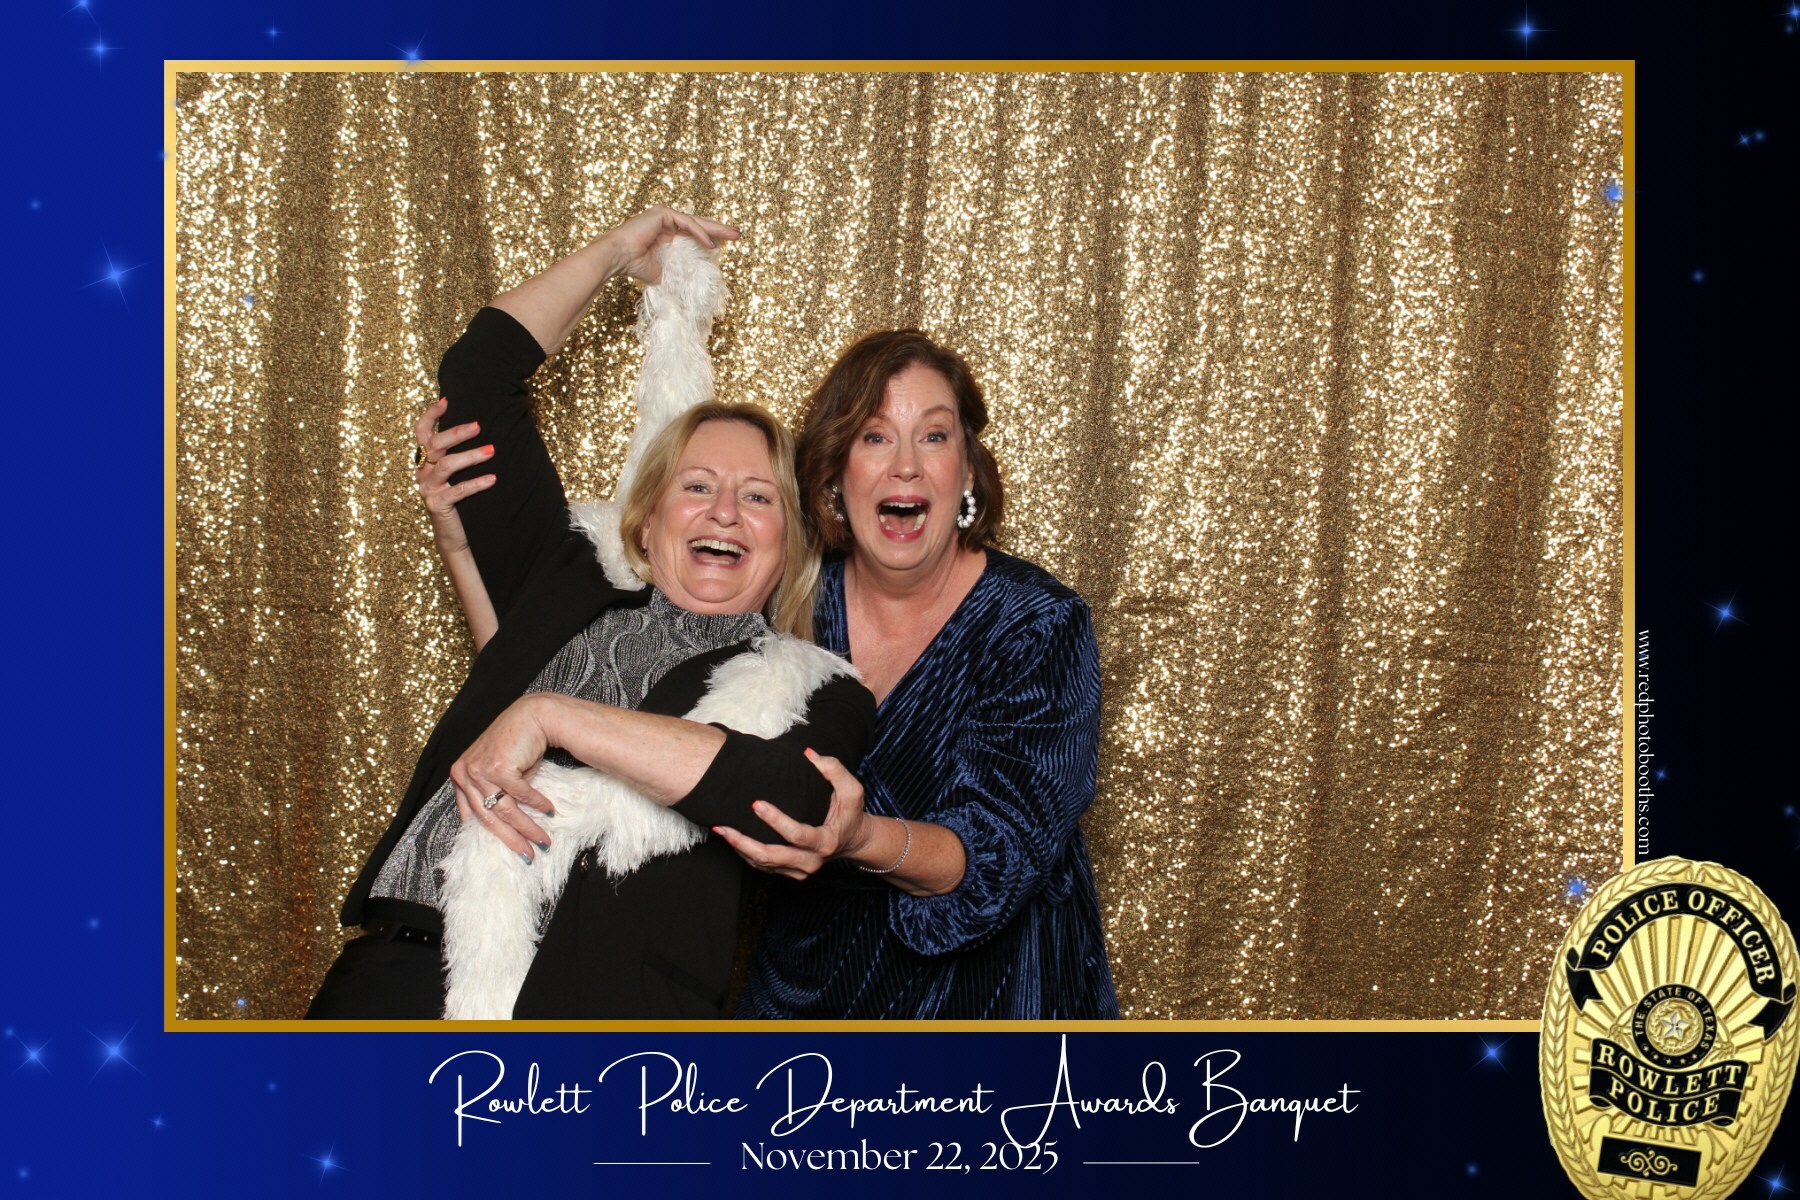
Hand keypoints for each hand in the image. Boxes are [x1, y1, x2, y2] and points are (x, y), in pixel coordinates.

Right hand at [412, 397, 495, 551]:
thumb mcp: (458, 475)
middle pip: (435, 444)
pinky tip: (493, 479)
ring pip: (447, 465)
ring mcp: (428, 489)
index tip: (447, 401)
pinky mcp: (437, 505)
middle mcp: (422, 473)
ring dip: (471, 456)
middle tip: (479, 426)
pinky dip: (477, 482)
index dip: (431, 416)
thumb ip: (458, 454)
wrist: (456, 538)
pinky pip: (458, 490)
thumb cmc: (461, 502)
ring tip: (492, 451)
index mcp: (425, 462)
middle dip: (456, 433)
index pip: (421, 433)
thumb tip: (479, 427)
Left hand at [448, 694, 560, 861]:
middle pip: (489, 818)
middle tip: (528, 855)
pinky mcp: (498, 767)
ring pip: (504, 810)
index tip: (509, 849)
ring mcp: (479, 770)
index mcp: (460, 777)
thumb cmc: (517, 745)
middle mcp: (464, 774)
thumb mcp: (498, 772)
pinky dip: (537, 804)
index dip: (493, 835)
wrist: (532, 716)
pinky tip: (549, 810)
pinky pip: (521, 794)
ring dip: (527, 827)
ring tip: (542, 840)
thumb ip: (494, 794)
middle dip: (511, 839)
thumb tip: (504, 826)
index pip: (474, 815)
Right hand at [603, 205, 738, 284]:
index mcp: (665, 232)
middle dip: (719, 230)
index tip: (726, 244)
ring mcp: (664, 214)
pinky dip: (700, 233)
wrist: (618, 258)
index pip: (693, 233)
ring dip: (716, 229)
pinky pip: (687, 223)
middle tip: (738, 234)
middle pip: (698, 225)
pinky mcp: (663, 213)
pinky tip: (711, 244)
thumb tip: (687, 281)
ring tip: (734, 235)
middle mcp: (665, 220)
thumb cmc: (634, 265)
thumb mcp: (661, 270)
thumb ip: (675, 269)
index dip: (710, 237)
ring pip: (696, 222)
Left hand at [714, 750, 871, 880]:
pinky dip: (746, 854)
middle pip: (771, 857)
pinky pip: (764, 867)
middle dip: (744, 843)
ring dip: (740, 848)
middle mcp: (811, 861)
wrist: (854, 841)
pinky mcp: (790, 873)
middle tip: (723, 826)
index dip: (775, 821)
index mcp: (825, 842)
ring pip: (763, 865)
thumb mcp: (852, 790)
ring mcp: (800, 871)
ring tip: (721, 830)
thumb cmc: (850, 813)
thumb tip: (808, 754)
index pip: (796, 835)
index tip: (756, 805)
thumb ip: (833, 769)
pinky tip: (732, 839)